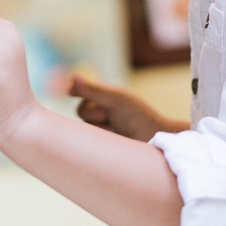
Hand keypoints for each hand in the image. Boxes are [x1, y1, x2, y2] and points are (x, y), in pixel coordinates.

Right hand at [68, 74, 188, 141]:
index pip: (82, 93)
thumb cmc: (138, 117)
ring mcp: (103, 131)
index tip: (71, 92)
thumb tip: (72, 77)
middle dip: (91, 112)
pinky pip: (87, 143)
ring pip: (83, 128)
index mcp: (107, 98)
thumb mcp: (114, 99)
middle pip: (81, 111)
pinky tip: (111, 140)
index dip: (77, 92)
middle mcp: (103, 113)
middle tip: (106, 115)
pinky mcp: (102, 147)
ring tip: (115, 130)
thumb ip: (92, 90)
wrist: (153, 142)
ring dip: (98, 128)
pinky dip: (96, 141)